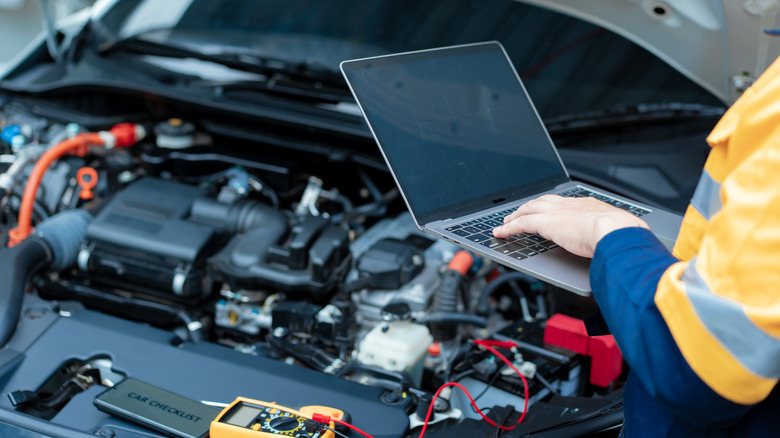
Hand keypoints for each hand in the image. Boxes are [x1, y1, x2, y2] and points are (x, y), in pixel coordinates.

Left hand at [492, 194, 649, 257]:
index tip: (547, 210)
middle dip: (529, 207)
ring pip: (529, 209)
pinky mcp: (545, 223)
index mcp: (586, 206)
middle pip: (542, 202)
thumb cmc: (621, 234)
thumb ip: (607, 236)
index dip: (551, 206)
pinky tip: (500, 233)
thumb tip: (611, 246)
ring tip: (507, 222)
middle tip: (520, 213)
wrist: (615, 230)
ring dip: (516, 215)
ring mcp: (556, 212)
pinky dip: (509, 228)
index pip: (563, 203)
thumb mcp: (614, 232)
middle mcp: (569, 205)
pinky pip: (521, 224)